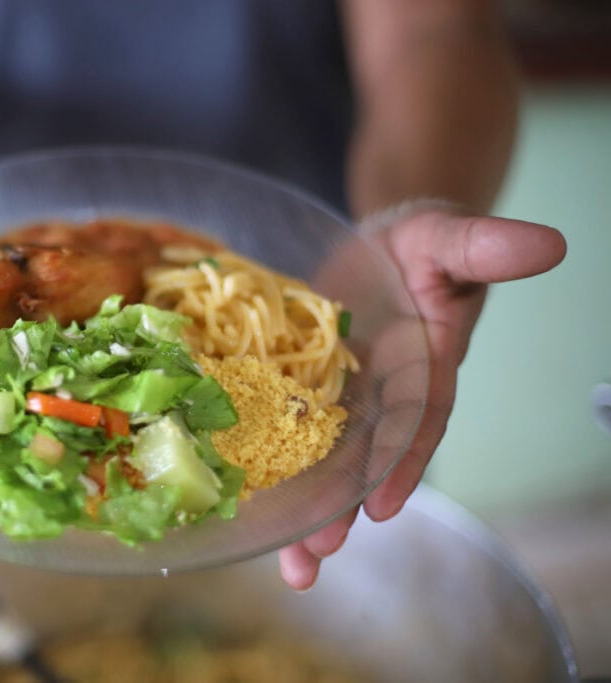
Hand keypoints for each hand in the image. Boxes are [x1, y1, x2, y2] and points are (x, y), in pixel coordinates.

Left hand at [278, 202, 566, 589]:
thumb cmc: (418, 243)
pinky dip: (273, 468)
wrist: (377, 245)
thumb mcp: (446, 237)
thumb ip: (484, 246)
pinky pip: (287, 432)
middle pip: (367, 458)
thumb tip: (548, 243)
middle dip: (344, 507)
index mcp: (423, 366)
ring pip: (328, 460)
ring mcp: (345, 399)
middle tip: (318, 553)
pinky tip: (253, 508)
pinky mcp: (305, 391)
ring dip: (310, 510)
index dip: (402, 460)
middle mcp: (385, 395)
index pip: (418, 419)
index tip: (382, 503)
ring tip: (292, 565)